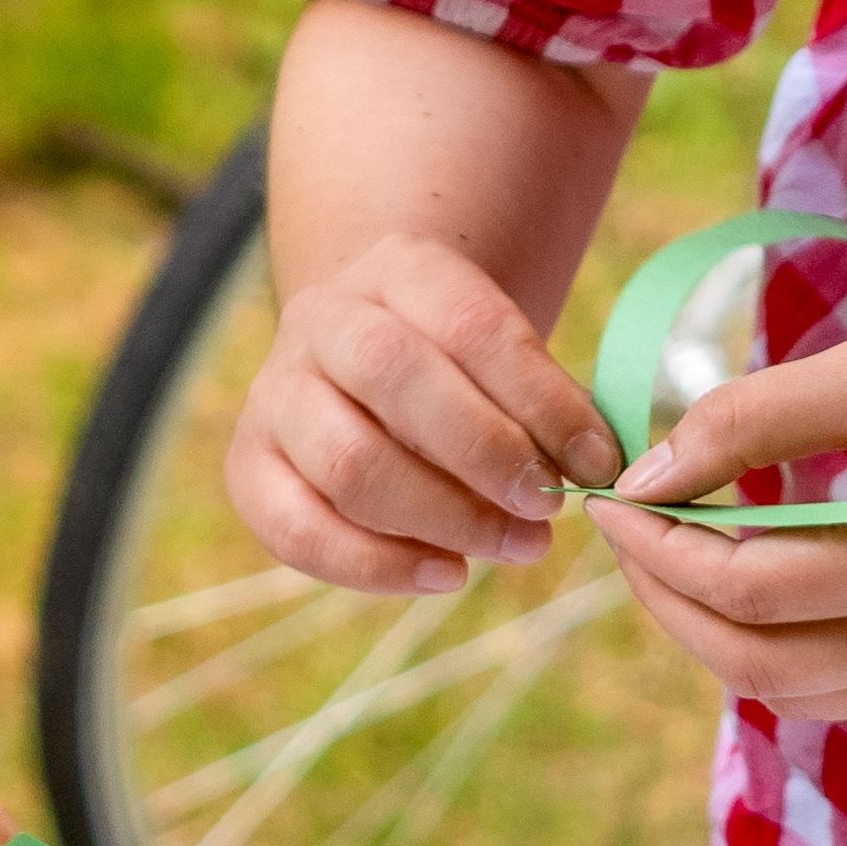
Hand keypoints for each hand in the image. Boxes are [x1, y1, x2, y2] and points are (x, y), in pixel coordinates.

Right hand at [226, 230, 623, 592]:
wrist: (356, 356)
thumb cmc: (453, 366)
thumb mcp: (499, 352)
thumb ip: (542, 401)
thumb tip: (594, 468)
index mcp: (398, 271)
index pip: (471, 326)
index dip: (542, 401)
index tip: (597, 463)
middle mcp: (322, 319)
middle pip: (394, 377)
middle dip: (485, 455)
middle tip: (546, 510)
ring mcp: (275, 392)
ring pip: (348, 462)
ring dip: (444, 518)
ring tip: (513, 546)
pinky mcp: (248, 467)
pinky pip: (299, 530)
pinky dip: (378, 566)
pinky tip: (446, 574)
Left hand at [590, 283, 846, 718]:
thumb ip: (747, 420)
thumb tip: (642, 475)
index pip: (748, 588)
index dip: (658, 548)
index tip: (611, 497)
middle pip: (754, 665)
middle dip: (668, 603)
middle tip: (626, 531)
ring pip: (791, 692)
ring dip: (715, 632)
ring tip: (675, 547)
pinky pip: (841, 685)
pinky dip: (777, 642)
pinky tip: (749, 570)